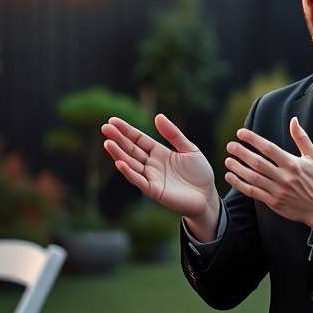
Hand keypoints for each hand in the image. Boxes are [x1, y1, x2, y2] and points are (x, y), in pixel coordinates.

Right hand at [102, 114, 218, 239]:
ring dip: (119, 154)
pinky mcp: (155, 190)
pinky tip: (119, 163)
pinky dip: (129, 172)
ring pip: (131, 164)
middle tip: (105, 128)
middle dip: (118, 139)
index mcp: (159, 152)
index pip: (138, 139)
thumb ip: (174, 134)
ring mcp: (152, 177)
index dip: (126, 130)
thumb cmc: (199, 174)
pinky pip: (139, 181)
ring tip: (108, 143)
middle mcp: (151, 164)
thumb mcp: (189, 149)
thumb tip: (158, 116)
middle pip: (131, 150)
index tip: (112, 121)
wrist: (207, 196)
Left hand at [224, 117, 312, 232]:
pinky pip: (252, 192)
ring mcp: (277, 191)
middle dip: (242, 153)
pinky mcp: (273, 202)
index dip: (253, 140)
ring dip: (238, 168)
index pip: (269, 149)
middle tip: (230, 146)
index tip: (241, 133)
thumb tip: (293, 120)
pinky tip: (230, 177)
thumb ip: (302, 138)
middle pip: (258, 163)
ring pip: (253, 178)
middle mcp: (284, 177)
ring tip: (228, 160)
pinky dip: (239, 184)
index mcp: (293, 164)